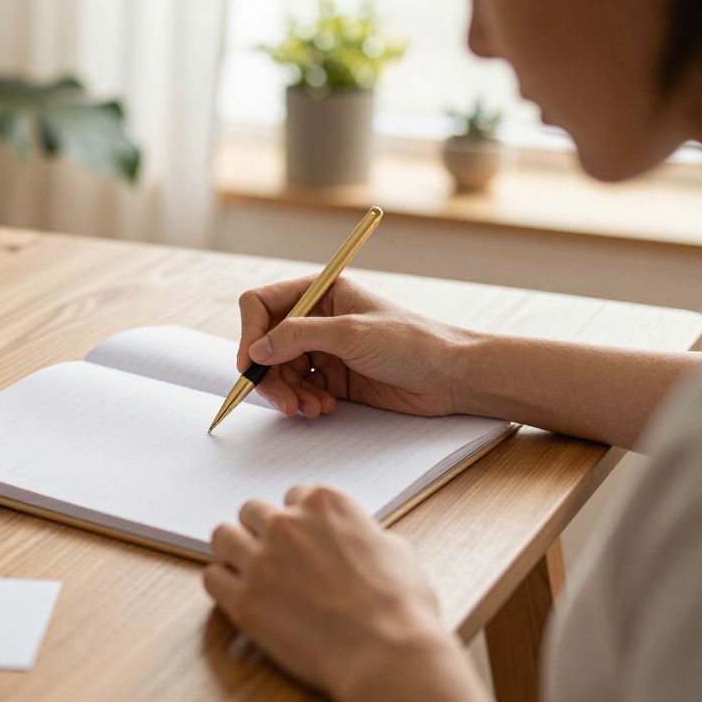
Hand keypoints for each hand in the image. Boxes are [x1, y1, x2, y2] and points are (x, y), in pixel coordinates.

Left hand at [204, 487, 490, 701]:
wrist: (387, 654)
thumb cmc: (401, 608)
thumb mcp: (397, 551)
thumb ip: (363, 535)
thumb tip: (359, 541)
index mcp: (325, 504)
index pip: (293, 496)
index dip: (297, 519)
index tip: (300, 536)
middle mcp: (286, 523)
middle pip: (252, 511)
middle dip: (261, 531)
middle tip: (272, 555)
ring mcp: (260, 559)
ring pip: (223, 537)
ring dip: (234, 551)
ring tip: (248, 571)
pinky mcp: (242, 598)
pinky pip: (211, 577)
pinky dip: (222, 585)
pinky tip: (238, 596)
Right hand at [237, 276, 472, 417]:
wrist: (451, 376)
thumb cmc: (411, 343)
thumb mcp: (349, 334)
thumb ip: (297, 337)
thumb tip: (256, 350)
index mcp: (320, 292)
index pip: (262, 305)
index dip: (250, 333)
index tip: (250, 364)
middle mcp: (317, 318)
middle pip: (267, 344)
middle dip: (270, 375)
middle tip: (284, 401)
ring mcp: (324, 349)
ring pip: (281, 371)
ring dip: (288, 393)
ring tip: (310, 409)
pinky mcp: (333, 378)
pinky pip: (300, 389)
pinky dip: (304, 401)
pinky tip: (323, 409)